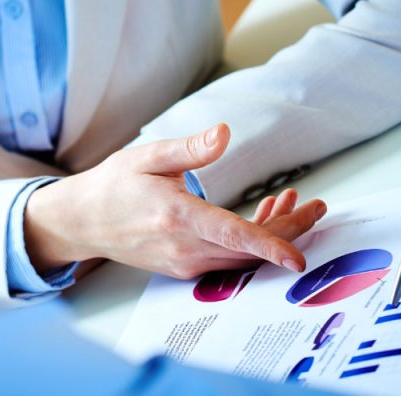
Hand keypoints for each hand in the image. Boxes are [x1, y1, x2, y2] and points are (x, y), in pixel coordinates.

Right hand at [24, 123, 326, 277]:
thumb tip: (224, 133)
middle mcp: (183, 247)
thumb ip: (190, 148)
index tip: (298, 257)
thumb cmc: (114, 186)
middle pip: (249, 249)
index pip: (232, 235)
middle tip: (317, 207)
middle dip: (290, 230)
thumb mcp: (148, 155)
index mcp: (176, 216)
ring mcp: (184, 262)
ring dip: (273, 234)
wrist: (83, 221)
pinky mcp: (184, 267)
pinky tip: (262, 216)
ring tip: (293, 203)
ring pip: (242, 256)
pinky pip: (228, 259)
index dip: (270, 245)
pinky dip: (251, 241)